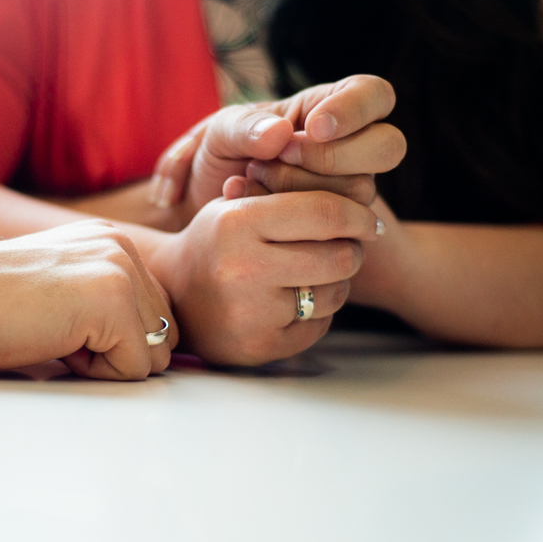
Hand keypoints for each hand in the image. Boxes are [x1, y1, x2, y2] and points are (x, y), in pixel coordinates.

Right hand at [0, 221, 175, 379]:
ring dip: (105, 363)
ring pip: (155, 355)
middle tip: (53, 332)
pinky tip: (52, 341)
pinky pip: (136, 370)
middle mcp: (122, 247)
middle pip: (163, 337)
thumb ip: (105, 304)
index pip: (155, 317)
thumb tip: (153, 350)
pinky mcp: (113, 300)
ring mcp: (120, 270)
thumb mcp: (59, 291)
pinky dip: (95, 374)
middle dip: (114, 353)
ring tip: (52, 334)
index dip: (110, 342)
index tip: (57, 324)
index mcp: (110, 243)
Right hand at [146, 191, 380, 365]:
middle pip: (339, 257)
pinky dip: (318, 313)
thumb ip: (290, 193)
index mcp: (236, 223)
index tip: (369, 221)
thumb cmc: (215, 242)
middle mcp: (242, 269)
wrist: (173, 296)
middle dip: (352, 250)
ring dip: (336, 282)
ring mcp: (251, 314)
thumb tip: (361, 195)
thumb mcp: (237, 205)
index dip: (358, 215)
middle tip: (347, 247)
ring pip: (334, 294)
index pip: (324, 213)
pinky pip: (319, 326)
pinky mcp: (260, 347)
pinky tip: (297, 301)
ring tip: (316, 274)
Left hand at [148, 76, 405, 221]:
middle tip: (283, 156)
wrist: (212, 210)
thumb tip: (279, 134)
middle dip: (335, 155)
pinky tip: (261, 211)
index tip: (314, 128)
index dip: (354, 109)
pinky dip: (299, 220)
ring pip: (363, 191)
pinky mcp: (341, 229)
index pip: (374, 95)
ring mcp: (350, 190)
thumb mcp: (221, 134)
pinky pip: (342, 228)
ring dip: (307, 188)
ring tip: (257, 178)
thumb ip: (244, 127)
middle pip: (388, 147)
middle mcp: (352, 148)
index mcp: (331, 107)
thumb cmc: (222, 158)